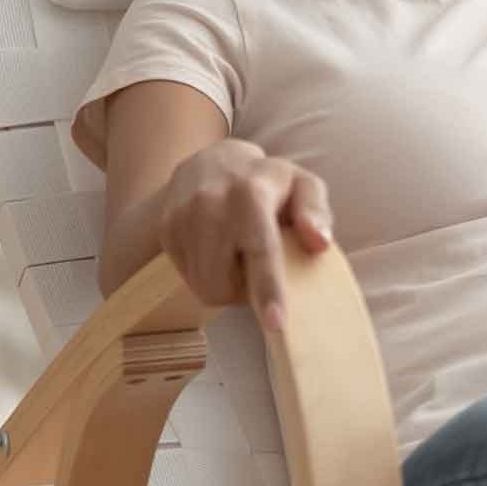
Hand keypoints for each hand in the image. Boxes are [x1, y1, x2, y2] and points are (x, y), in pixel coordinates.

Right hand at [157, 140, 334, 338]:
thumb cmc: (268, 182)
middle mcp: (211, 205)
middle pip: (225, 284)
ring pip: (205, 287)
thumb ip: (315, 212)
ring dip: (226, 284)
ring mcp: (181, 218)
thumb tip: (320, 244)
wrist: (210, 162)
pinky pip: (188, 278)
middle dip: (245, 290)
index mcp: (252, 194)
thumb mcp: (303, 186)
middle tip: (257, 266)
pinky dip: (207, 274)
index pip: (261, 249)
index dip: (269, 289)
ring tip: (237, 255)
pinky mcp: (166, 230)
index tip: (275, 324)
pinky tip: (217, 250)